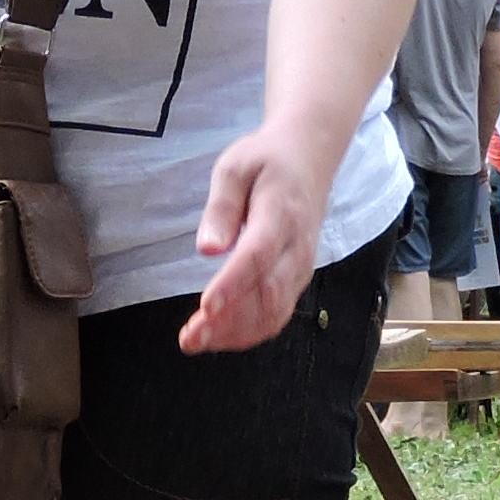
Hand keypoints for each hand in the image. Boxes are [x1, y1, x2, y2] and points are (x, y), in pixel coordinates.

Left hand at [180, 130, 333, 353]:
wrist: (309, 157)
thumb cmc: (266, 160)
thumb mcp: (234, 167)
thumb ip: (221, 207)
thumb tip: (207, 249)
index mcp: (281, 214)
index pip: (258, 256)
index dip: (232, 285)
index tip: (205, 308)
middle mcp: (298, 247)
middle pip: (267, 294)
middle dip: (228, 323)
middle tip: (189, 339)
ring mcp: (301, 267)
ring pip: (274, 312)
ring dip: (236, 334)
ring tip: (196, 342)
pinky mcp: (297, 279)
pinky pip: (277, 314)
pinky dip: (249, 332)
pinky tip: (219, 337)